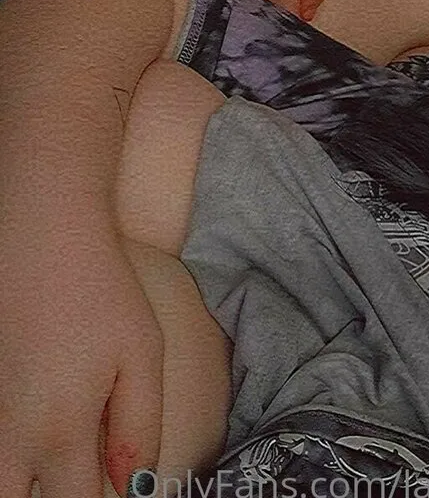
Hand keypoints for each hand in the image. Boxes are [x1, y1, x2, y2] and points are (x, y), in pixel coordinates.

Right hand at [0, 228, 162, 497]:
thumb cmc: (99, 288)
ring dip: (25, 479)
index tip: (115, 485)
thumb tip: (132, 486)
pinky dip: (10, 449)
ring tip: (60, 455)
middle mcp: (11, 433)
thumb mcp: (141, 353)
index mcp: (60, 430)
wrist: (43, 231)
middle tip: (79, 475)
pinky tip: (36, 427)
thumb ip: (139, 428)